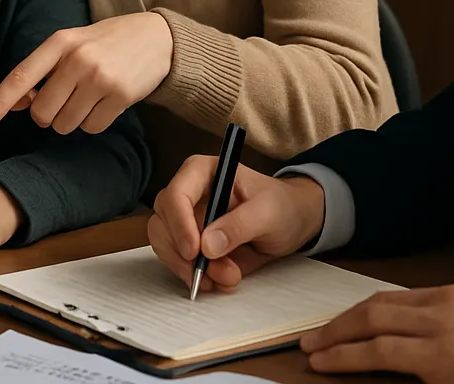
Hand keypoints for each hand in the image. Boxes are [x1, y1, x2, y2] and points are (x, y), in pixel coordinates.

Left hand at [0, 12, 172, 135]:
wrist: (156, 38)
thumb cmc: (106, 42)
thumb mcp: (73, 44)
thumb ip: (45, 70)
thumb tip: (18, 103)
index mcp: (60, 42)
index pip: (21, 76)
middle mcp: (78, 59)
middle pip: (43, 112)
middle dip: (48, 115)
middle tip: (65, 100)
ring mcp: (100, 78)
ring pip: (65, 124)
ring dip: (72, 119)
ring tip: (89, 97)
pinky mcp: (120, 95)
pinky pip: (92, 128)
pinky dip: (94, 122)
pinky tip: (105, 103)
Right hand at [148, 154, 325, 292]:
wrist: (291, 222)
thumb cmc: (280, 205)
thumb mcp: (267, 212)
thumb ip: (239, 225)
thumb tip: (208, 246)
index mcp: (201, 172)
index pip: (176, 195)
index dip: (179, 224)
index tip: (194, 252)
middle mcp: (188, 194)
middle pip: (162, 223)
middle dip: (186, 255)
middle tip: (218, 273)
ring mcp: (186, 220)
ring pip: (166, 246)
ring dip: (193, 270)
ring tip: (228, 278)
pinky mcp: (191, 243)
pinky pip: (179, 263)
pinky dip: (197, 278)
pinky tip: (220, 282)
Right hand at [301, 284, 453, 381]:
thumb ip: (420, 379)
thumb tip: (381, 368)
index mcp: (443, 357)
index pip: (375, 351)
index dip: (341, 356)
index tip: (317, 360)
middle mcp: (439, 321)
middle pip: (371, 317)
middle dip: (336, 329)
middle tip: (311, 340)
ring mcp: (448, 299)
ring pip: (386, 298)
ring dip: (354, 312)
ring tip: (333, 325)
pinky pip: (411, 292)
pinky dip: (387, 303)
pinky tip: (375, 313)